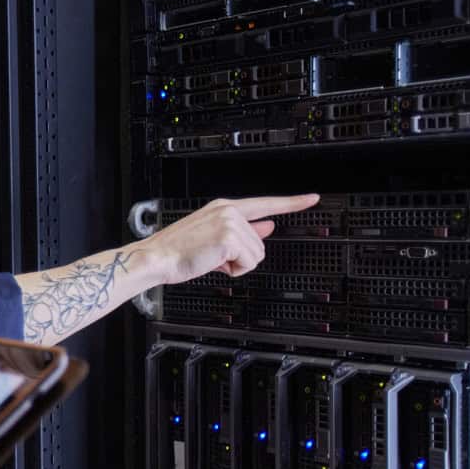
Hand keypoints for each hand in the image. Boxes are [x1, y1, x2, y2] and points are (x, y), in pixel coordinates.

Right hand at [144, 194, 319, 283]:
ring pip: (256, 255)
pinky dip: (233, 270)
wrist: (157, 257)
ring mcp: (230, 222)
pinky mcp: (229, 237)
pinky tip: (214, 263)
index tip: (311, 198)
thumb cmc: (178, 250)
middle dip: (241, 257)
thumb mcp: (213, 237)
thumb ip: (243, 231)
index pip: (265, 203)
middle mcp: (229, 211)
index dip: (292, 202)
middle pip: (260, 243)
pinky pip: (248, 263)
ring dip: (236, 264)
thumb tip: (266, 227)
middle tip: (215, 257)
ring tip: (212, 259)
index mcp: (224, 208)